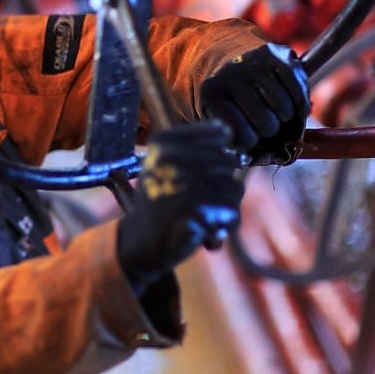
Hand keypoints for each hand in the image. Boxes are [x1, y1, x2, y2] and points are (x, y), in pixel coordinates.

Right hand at [118, 122, 243, 295]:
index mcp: (164, 142)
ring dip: (223, 209)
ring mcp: (185, 182)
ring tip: (200, 217)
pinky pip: (231, 212)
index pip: (218, 132)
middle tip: (199, 203)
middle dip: (222, 187)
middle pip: (229, 162)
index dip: (221, 154)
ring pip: (234, 188)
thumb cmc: (159, 203)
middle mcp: (172, 157)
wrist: (140, 243)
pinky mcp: (197, 208)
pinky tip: (203, 233)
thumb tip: (225, 130)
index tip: (205, 172)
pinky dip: (223, 227)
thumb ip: (193, 146)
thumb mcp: (166, 165)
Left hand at [199, 43, 309, 164]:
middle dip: (269, 130)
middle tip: (266, 125)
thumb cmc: (227, 101)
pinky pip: (298, 90)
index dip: (250, 142)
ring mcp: (254, 63)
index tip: (250, 137)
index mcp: (212, 94)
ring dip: (286, 117)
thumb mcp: (220, 119)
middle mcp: (231, 75)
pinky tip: (295, 108)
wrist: (226, 59)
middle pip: (265, 122)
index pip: (240, 134)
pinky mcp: (277, 55)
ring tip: (277, 115)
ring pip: (283, 107)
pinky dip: (301, 105)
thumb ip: (234, 144)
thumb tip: (254, 159)